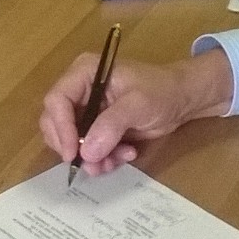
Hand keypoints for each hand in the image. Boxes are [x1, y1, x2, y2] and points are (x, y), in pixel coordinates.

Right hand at [37, 49, 233, 175]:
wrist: (182, 99)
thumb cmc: (161, 91)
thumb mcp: (138, 104)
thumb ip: (111, 125)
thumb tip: (87, 152)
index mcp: (84, 73)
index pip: (56, 100)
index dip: (60, 128)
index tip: (73, 154)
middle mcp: (78, 90)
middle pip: (55, 122)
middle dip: (75, 147)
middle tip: (94, 165)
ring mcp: (86, 109)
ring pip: (70, 140)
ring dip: (91, 157)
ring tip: (116, 161)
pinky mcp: (95, 127)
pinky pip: (87, 148)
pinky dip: (103, 157)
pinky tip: (125, 154)